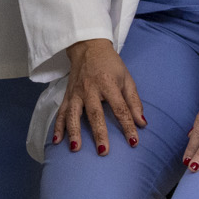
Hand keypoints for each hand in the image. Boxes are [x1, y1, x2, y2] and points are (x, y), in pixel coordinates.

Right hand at [54, 38, 143, 153]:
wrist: (87, 47)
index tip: (133, 142)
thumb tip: (142, 123)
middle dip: (99, 133)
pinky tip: (57, 141)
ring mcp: (76, 93)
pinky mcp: (67, 95)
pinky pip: (61, 112)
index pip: (120, 108)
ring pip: (73, 114)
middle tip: (103, 151)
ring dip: (73, 132)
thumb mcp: (126, 78)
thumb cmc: (110, 64)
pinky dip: (58, 127)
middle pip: (95, 114)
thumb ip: (134, 101)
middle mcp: (90, 89)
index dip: (128, 126)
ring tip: (75, 148)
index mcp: (108, 83)